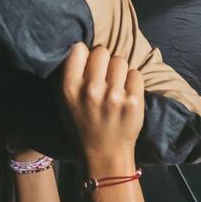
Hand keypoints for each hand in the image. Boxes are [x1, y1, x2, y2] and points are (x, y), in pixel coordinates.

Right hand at [59, 42, 143, 170]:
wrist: (105, 154)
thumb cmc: (83, 126)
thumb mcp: (64, 102)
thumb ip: (69, 75)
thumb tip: (78, 47)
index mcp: (69, 88)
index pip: (79, 49)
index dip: (85, 55)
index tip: (88, 65)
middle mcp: (91, 90)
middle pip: (102, 51)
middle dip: (104, 62)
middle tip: (104, 76)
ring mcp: (113, 96)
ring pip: (120, 61)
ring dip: (119, 71)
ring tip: (116, 87)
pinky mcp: (133, 101)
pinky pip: (136, 74)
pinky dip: (133, 82)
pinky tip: (127, 94)